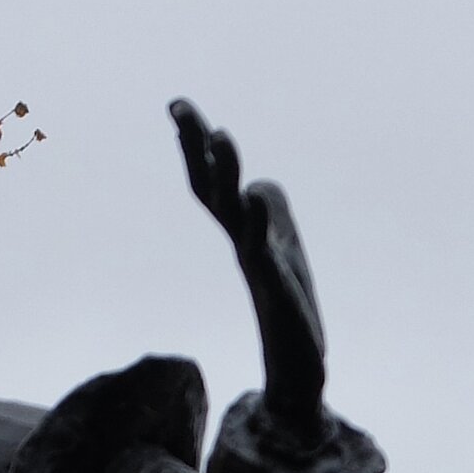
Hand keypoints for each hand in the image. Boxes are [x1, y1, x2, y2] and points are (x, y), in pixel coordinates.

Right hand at [170, 97, 325, 435]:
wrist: (297, 367)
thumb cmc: (288, 306)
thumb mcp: (281, 244)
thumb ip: (269, 210)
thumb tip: (255, 188)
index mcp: (240, 231)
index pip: (209, 182)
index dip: (194, 146)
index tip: (175, 106)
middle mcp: (241, 241)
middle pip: (211, 188)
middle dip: (196, 147)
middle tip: (179, 106)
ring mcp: (256, 261)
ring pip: (234, 211)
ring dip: (227, 174)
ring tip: (221, 134)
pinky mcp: (276, 282)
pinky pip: (262, 246)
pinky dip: (258, 220)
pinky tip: (254, 196)